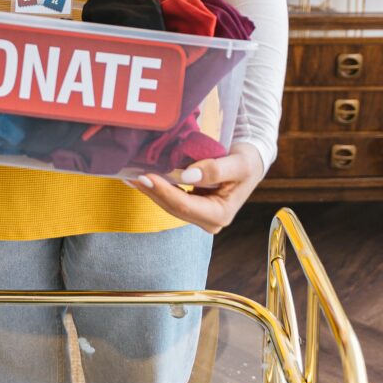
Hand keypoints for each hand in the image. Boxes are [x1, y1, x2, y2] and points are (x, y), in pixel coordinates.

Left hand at [128, 143, 264, 234]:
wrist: (251, 163)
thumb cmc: (248, 162)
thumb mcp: (239, 164)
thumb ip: (215, 170)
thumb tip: (188, 176)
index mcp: (220, 214)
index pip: (184, 206)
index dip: (164, 192)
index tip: (147, 176)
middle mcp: (208, 220)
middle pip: (173, 207)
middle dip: (152, 192)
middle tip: (132, 175)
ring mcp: (200, 215)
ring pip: (169, 205)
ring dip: (151, 191)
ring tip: (131, 176)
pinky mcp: (193, 207)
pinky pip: (171, 198)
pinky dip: (157, 188)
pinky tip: (142, 179)